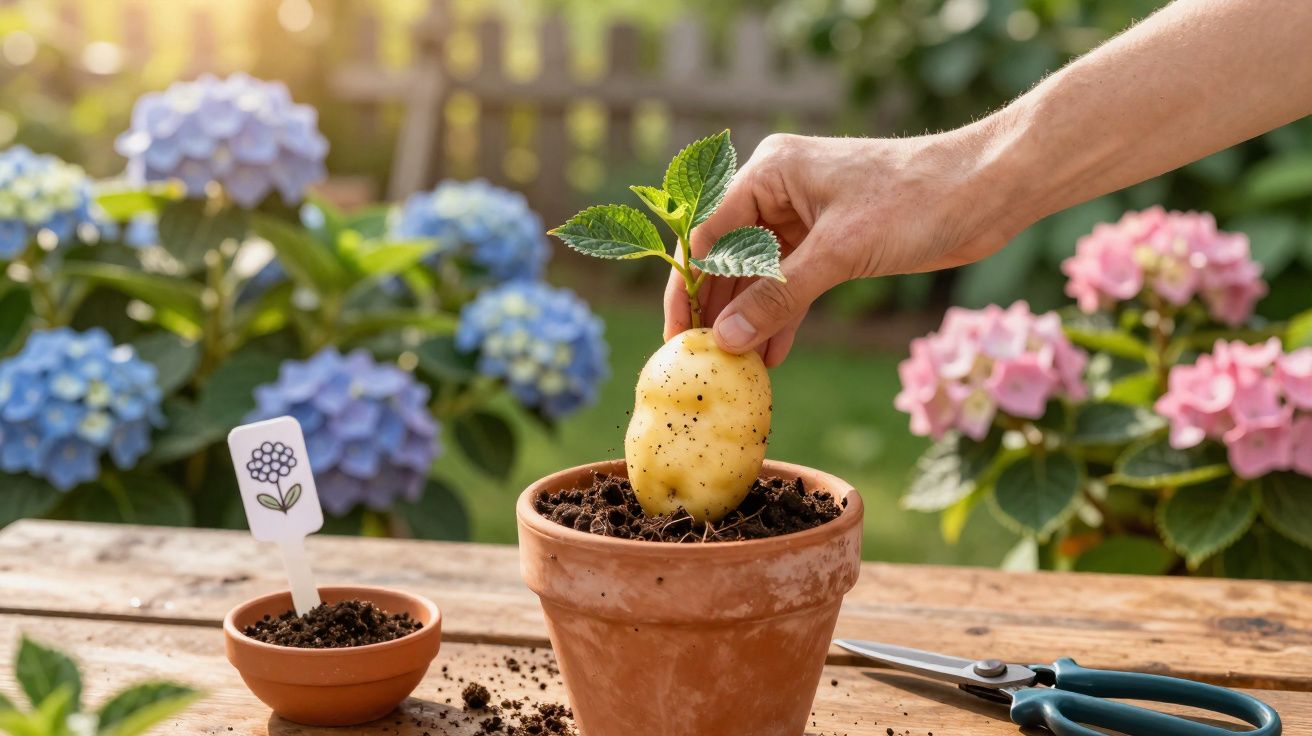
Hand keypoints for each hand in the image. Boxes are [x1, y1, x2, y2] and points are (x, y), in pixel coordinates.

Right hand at [663, 131, 1013, 365]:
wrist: (990, 189)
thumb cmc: (917, 200)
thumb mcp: (840, 253)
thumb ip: (779, 297)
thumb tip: (726, 339)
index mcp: (770, 172)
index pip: (707, 236)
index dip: (690, 289)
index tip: (679, 339)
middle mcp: (778, 191)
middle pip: (728, 258)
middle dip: (719, 311)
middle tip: (703, 364)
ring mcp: (805, 217)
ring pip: (761, 277)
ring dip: (751, 320)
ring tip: (738, 370)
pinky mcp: (833, 242)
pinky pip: (793, 285)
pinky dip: (783, 317)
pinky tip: (773, 356)